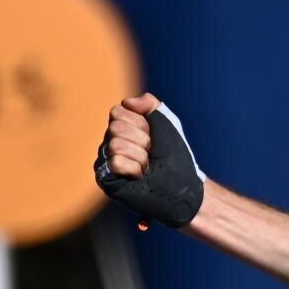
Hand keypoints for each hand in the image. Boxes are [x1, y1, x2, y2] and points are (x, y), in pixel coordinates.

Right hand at [95, 93, 206, 228]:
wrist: (183, 186)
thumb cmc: (174, 156)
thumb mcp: (167, 122)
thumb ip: (150, 104)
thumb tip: (127, 102)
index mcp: (120, 128)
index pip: (117, 112)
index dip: (141, 123)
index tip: (153, 137)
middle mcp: (109, 143)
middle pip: (116, 128)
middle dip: (142, 140)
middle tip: (152, 154)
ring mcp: (105, 161)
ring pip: (115, 145)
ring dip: (140, 157)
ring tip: (147, 168)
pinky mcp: (106, 180)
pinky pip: (115, 163)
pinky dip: (133, 169)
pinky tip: (139, 177)